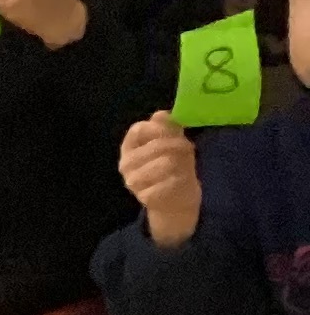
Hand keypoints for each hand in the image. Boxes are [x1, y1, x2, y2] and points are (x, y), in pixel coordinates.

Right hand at [121, 112, 202, 247]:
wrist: (174, 201)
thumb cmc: (172, 168)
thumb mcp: (172, 144)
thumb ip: (167, 128)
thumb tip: (163, 113)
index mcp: (128, 148)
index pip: (138, 130)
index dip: (159, 127)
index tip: (176, 130)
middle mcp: (126, 164)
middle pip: (155, 146)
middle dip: (177, 145)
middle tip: (188, 148)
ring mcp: (133, 182)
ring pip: (164, 163)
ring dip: (180, 163)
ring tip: (184, 165)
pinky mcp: (145, 197)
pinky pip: (169, 182)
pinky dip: (180, 179)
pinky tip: (181, 180)